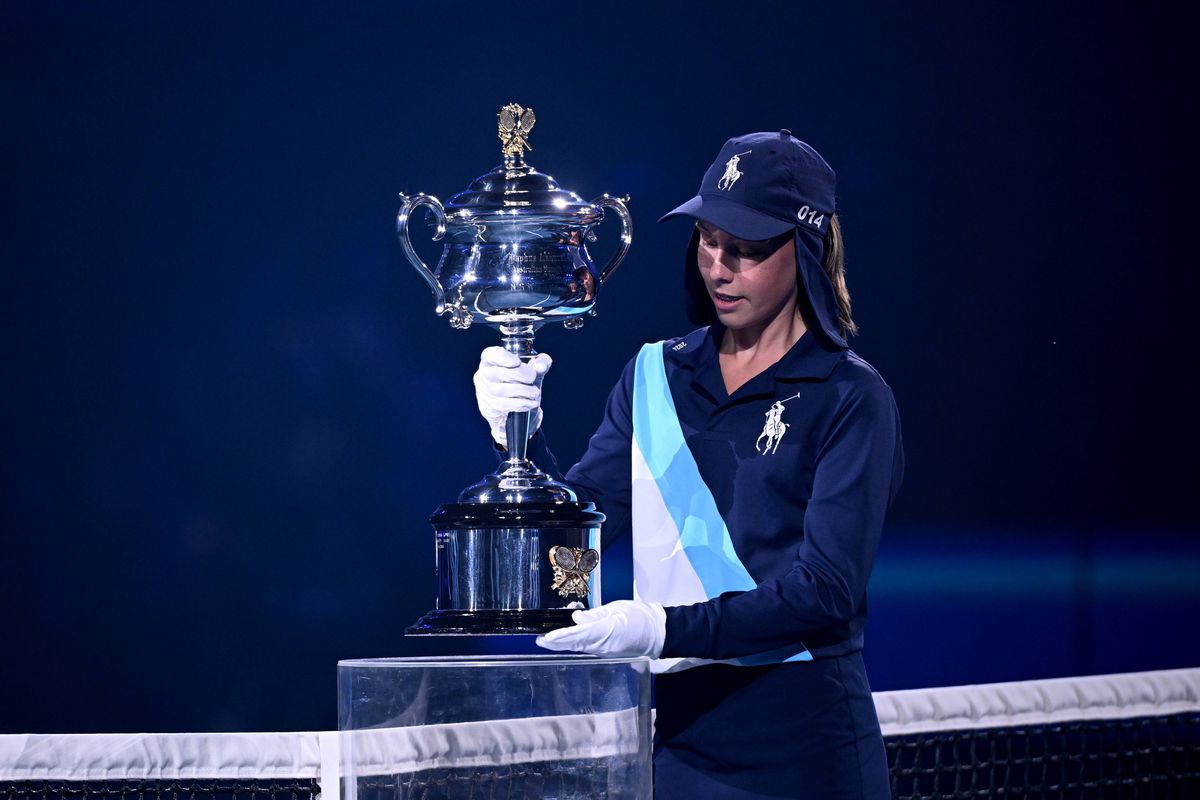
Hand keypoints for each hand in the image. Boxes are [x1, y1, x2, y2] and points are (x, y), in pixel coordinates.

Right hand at [473, 346, 552, 447]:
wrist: (518, 407)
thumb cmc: (523, 382)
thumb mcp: (535, 370)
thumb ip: (541, 363)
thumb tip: (540, 366)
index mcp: (492, 360)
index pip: (489, 354)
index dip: (501, 357)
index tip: (517, 362)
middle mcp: (483, 375)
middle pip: (494, 373)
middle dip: (517, 374)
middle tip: (532, 377)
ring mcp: (484, 392)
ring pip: (499, 390)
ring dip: (522, 391)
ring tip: (534, 392)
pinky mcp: (488, 407)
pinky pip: (504, 405)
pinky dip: (521, 403)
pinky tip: (531, 403)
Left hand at [535, 600, 666, 657]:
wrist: (658, 633)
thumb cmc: (641, 618)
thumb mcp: (617, 610)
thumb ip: (595, 615)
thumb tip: (577, 617)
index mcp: (607, 632)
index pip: (578, 635)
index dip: (560, 637)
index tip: (546, 638)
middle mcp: (603, 646)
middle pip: (575, 644)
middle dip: (556, 642)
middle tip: (539, 639)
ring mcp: (604, 651)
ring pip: (580, 646)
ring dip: (565, 640)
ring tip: (552, 633)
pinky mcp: (606, 651)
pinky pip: (588, 646)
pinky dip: (576, 640)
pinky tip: (572, 632)